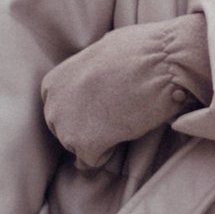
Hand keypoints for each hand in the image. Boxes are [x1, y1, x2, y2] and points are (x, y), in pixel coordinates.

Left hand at [40, 12, 213, 171]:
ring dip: (98, 142)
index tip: (104, 107)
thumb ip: (89, 71)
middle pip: (65, 130)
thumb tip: (97, 79)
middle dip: (87, 128)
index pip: (60, 108)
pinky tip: (122, 137)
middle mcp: (53, 106)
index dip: (82, 111)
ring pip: (77, 148)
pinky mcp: (84, 145)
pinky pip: (91, 161)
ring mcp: (66, 127)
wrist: (161, 64)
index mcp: (53, 83)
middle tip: (115, 119)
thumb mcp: (101, 52)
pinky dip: (106, 155)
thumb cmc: (140, 52)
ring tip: (121, 125)